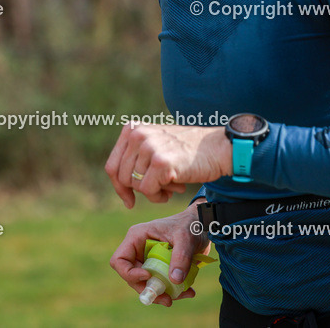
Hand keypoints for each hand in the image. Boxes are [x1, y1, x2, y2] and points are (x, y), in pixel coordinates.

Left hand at [105, 123, 231, 207]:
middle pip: (122, 178)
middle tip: (160, 191)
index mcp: (133, 129)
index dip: (118, 187)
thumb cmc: (188, 152)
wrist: (218, 148)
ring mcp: (149, 147)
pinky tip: (175, 189)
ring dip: (153, 192)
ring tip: (171, 185)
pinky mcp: (160, 162)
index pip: (112, 166)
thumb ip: (136, 157)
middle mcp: (138, 135)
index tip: (128, 200)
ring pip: (136, 186)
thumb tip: (120, 187)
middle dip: (138, 191)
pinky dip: (159, 196)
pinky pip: (148, 191)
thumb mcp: (156, 144)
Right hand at [109, 201, 210, 306]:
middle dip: (148, 290)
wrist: (203, 225)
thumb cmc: (190, 224)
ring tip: (183, 294)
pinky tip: (188, 291)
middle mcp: (139, 250)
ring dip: (162, 294)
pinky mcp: (160, 269)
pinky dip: (172, 291)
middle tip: (167, 299)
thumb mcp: (186, 238)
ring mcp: (149, 261)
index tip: (149, 277)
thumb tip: (175, 281)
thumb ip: (180, 257)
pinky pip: (160, 285)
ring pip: (147, 285)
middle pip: (132, 278)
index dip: (130, 273)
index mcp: (137, 237)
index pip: (119, 261)